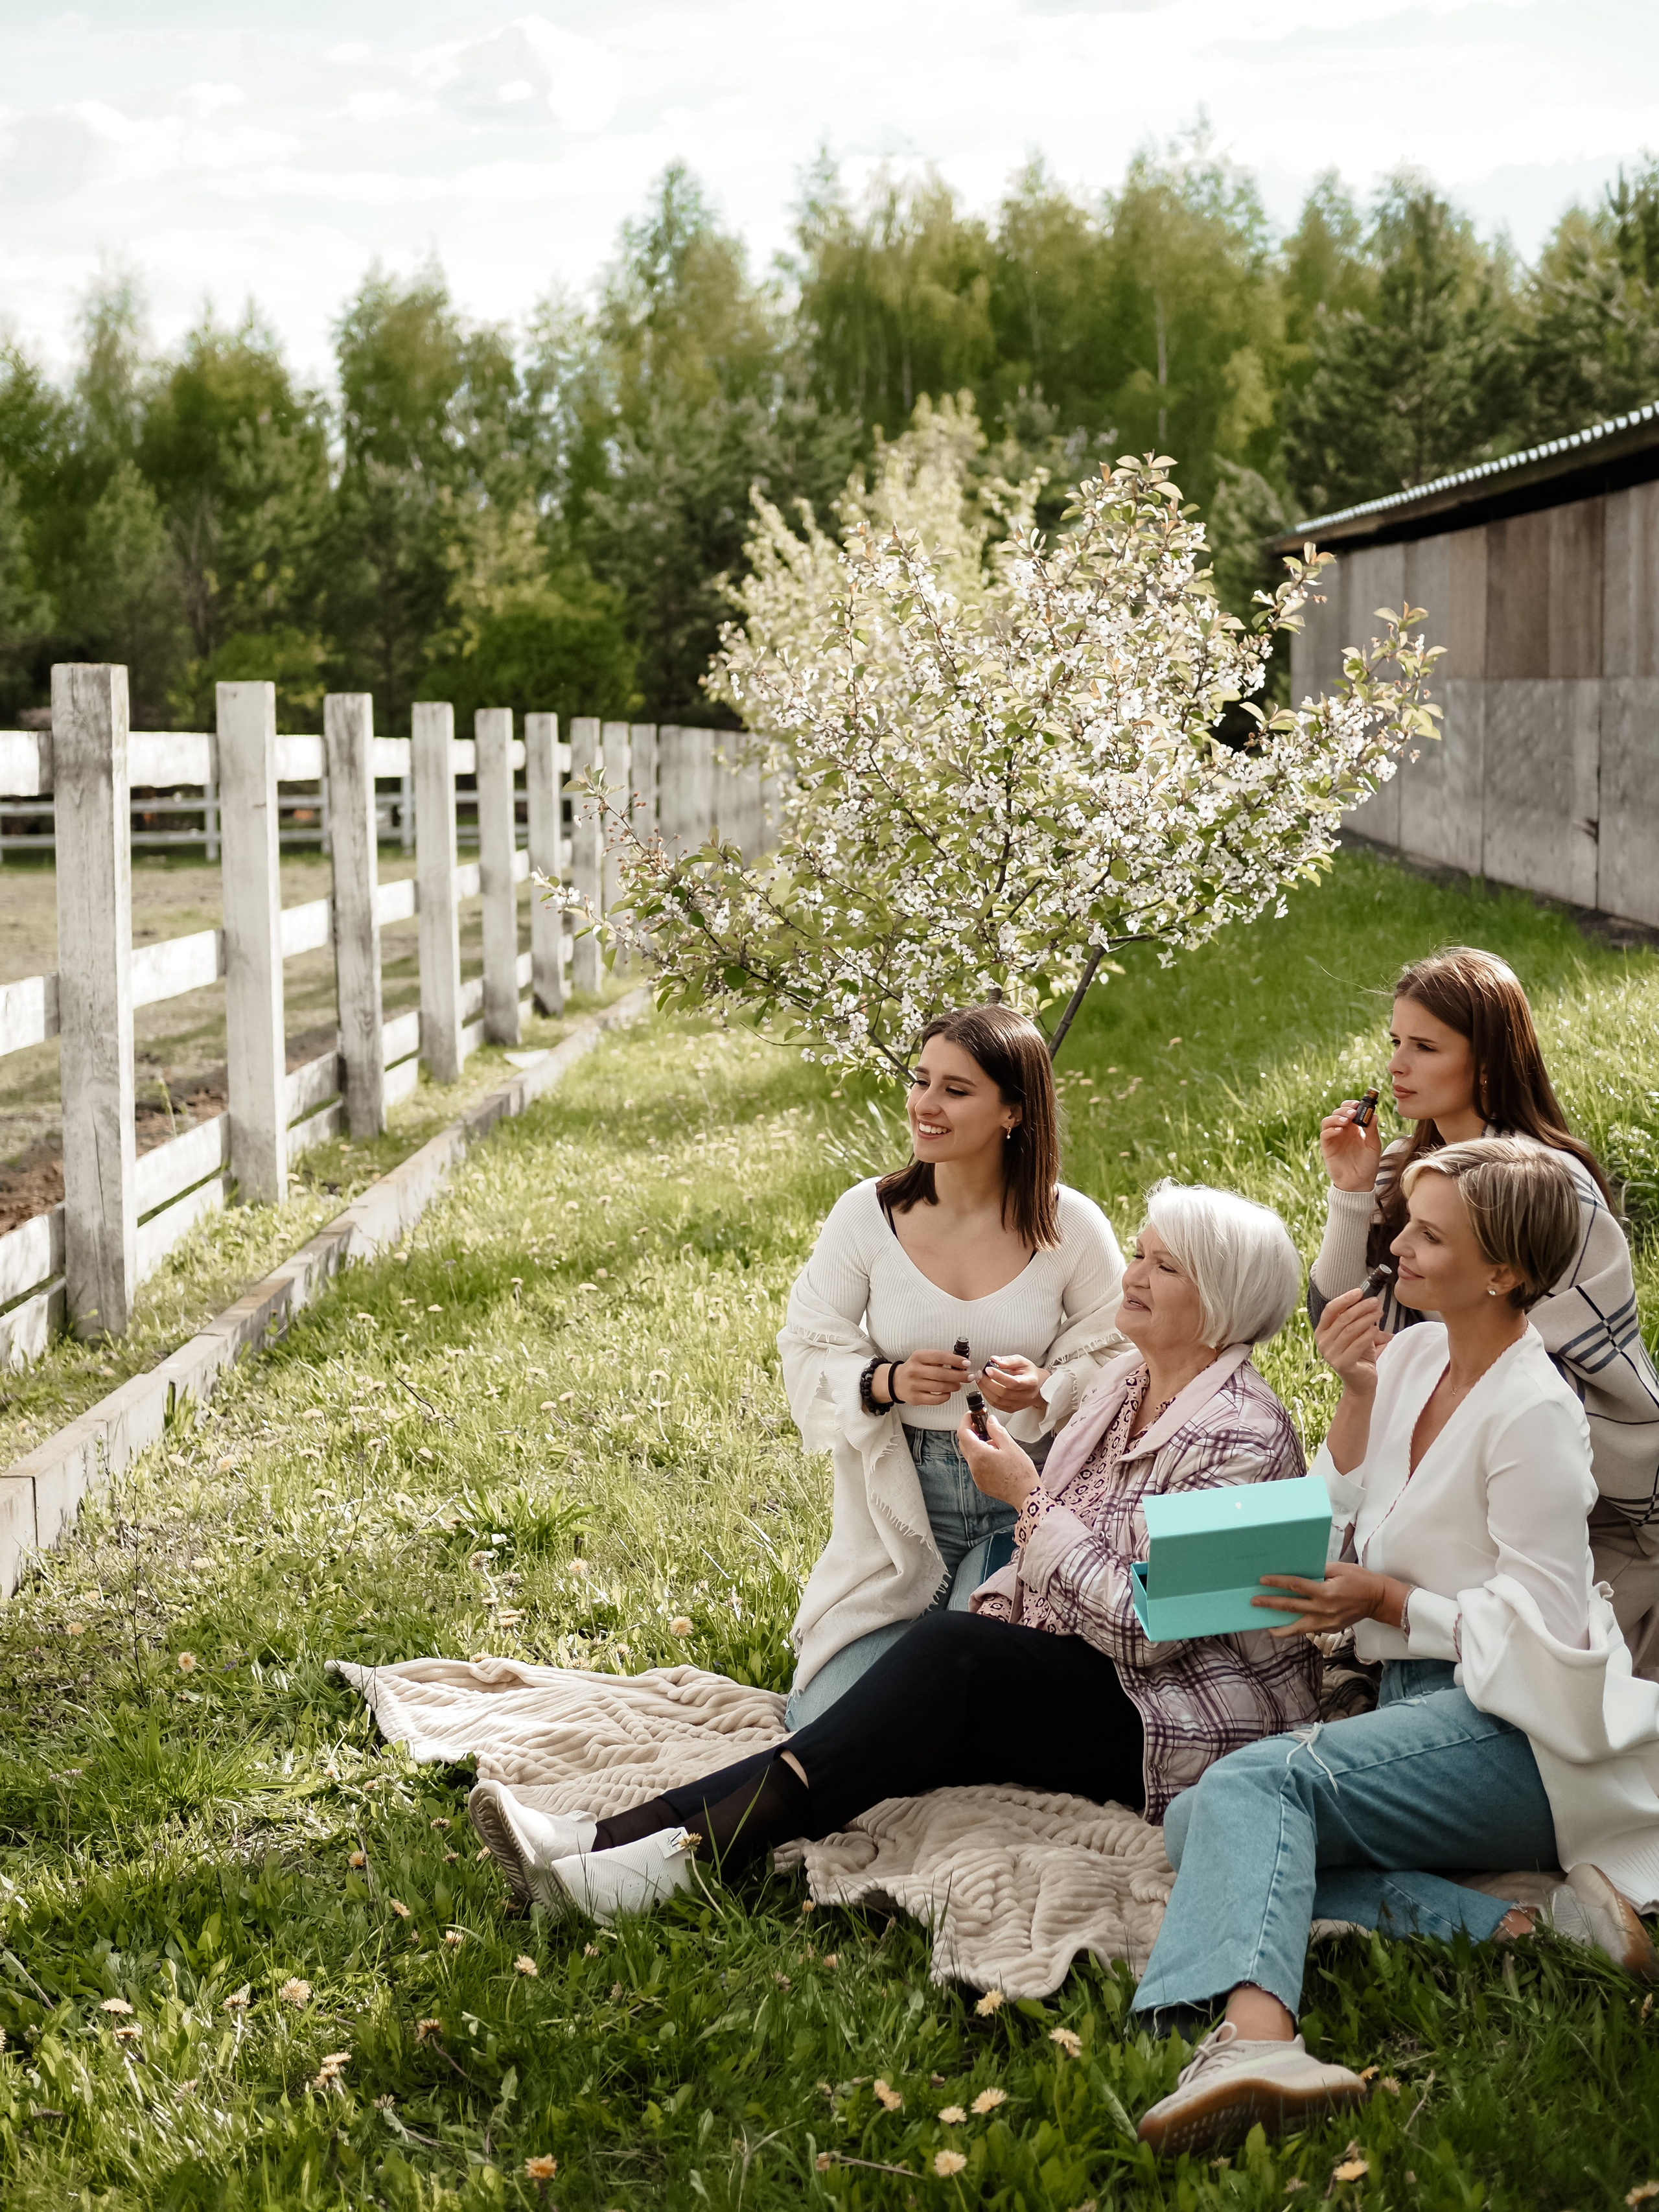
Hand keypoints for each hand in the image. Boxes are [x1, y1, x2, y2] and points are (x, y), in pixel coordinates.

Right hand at [883, 1349, 969, 1406]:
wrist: (896, 1382)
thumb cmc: (915, 1369)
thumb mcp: (923, 1358)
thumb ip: (940, 1359)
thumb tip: (962, 1362)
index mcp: (918, 1356)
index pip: (939, 1356)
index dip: (955, 1360)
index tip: (966, 1363)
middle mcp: (914, 1370)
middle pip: (941, 1374)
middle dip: (959, 1375)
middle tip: (968, 1376)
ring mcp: (914, 1385)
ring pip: (940, 1387)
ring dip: (954, 1386)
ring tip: (958, 1384)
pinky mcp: (915, 1398)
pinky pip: (936, 1400)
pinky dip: (946, 1396)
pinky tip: (948, 1393)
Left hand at [955, 1410, 1038, 1507]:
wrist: (1026, 1495)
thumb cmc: (1021, 1473)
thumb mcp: (1010, 1446)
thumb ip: (997, 1431)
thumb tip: (990, 1421)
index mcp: (979, 1455)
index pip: (963, 1432)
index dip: (966, 1421)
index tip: (971, 1415)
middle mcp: (974, 1466)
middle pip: (964, 1443)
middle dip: (972, 1432)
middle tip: (985, 1427)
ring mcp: (976, 1476)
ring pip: (970, 1455)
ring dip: (977, 1445)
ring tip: (995, 1445)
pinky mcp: (980, 1482)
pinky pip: (976, 1465)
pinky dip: (981, 1457)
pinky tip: (996, 1457)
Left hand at [978, 1355, 1048, 1413]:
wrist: (1039, 1386)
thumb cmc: (1031, 1373)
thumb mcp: (1022, 1362)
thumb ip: (1008, 1360)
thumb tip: (994, 1360)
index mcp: (1030, 1382)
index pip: (1013, 1382)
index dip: (999, 1376)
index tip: (988, 1369)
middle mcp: (1026, 1395)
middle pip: (1003, 1393)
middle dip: (988, 1382)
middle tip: (980, 1373)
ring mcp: (1019, 1404)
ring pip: (998, 1400)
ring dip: (985, 1390)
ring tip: (980, 1380)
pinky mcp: (1013, 1409)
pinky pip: (997, 1406)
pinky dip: (988, 1397)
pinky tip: (985, 1388)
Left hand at [1253, 1560, 1407, 1638]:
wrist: (1378, 1600)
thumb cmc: (1359, 1580)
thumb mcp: (1339, 1569)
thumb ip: (1318, 1571)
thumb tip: (1298, 1572)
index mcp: (1326, 1592)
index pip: (1296, 1586)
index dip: (1278, 1583)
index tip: (1263, 1580)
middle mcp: (1324, 1610)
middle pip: (1291, 1607)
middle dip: (1271, 1604)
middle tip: (1254, 1602)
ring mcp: (1327, 1623)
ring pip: (1298, 1628)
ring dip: (1281, 1627)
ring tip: (1266, 1625)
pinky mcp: (1331, 1629)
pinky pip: (1309, 1630)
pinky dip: (1297, 1629)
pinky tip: (1286, 1626)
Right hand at [1313, 1285, 1386, 1395]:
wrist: (1361, 1382)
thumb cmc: (1358, 1354)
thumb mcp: (1355, 1333)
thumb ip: (1355, 1318)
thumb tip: (1366, 1298)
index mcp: (1322, 1332)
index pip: (1330, 1310)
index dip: (1345, 1299)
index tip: (1359, 1292)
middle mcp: (1322, 1343)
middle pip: (1342, 1318)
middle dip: (1361, 1307)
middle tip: (1375, 1302)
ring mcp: (1330, 1355)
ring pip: (1351, 1330)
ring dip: (1368, 1319)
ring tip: (1379, 1312)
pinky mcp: (1342, 1364)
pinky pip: (1357, 1344)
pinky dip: (1368, 1335)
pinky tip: (1377, 1329)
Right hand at [1319, 1101, 1383, 1191]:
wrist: (1359, 1183)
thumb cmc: (1368, 1164)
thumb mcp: (1373, 1146)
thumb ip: (1372, 1130)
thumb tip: (1373, 1114)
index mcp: (1355, 1128)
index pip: (1350, 1110)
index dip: (1352, 1104)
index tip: (1359, 1103)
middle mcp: (1343, 1131)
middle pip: (1338, 1112)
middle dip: (1344, 1109)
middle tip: (1353, 1112)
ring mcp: (1334, 1138)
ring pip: (1328, 1121)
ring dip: (1336, 1117)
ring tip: (1346, 1120)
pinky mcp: (1327, 1148)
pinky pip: (1325, 1135)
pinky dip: (1331, 1130)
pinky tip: (1340, 1131)